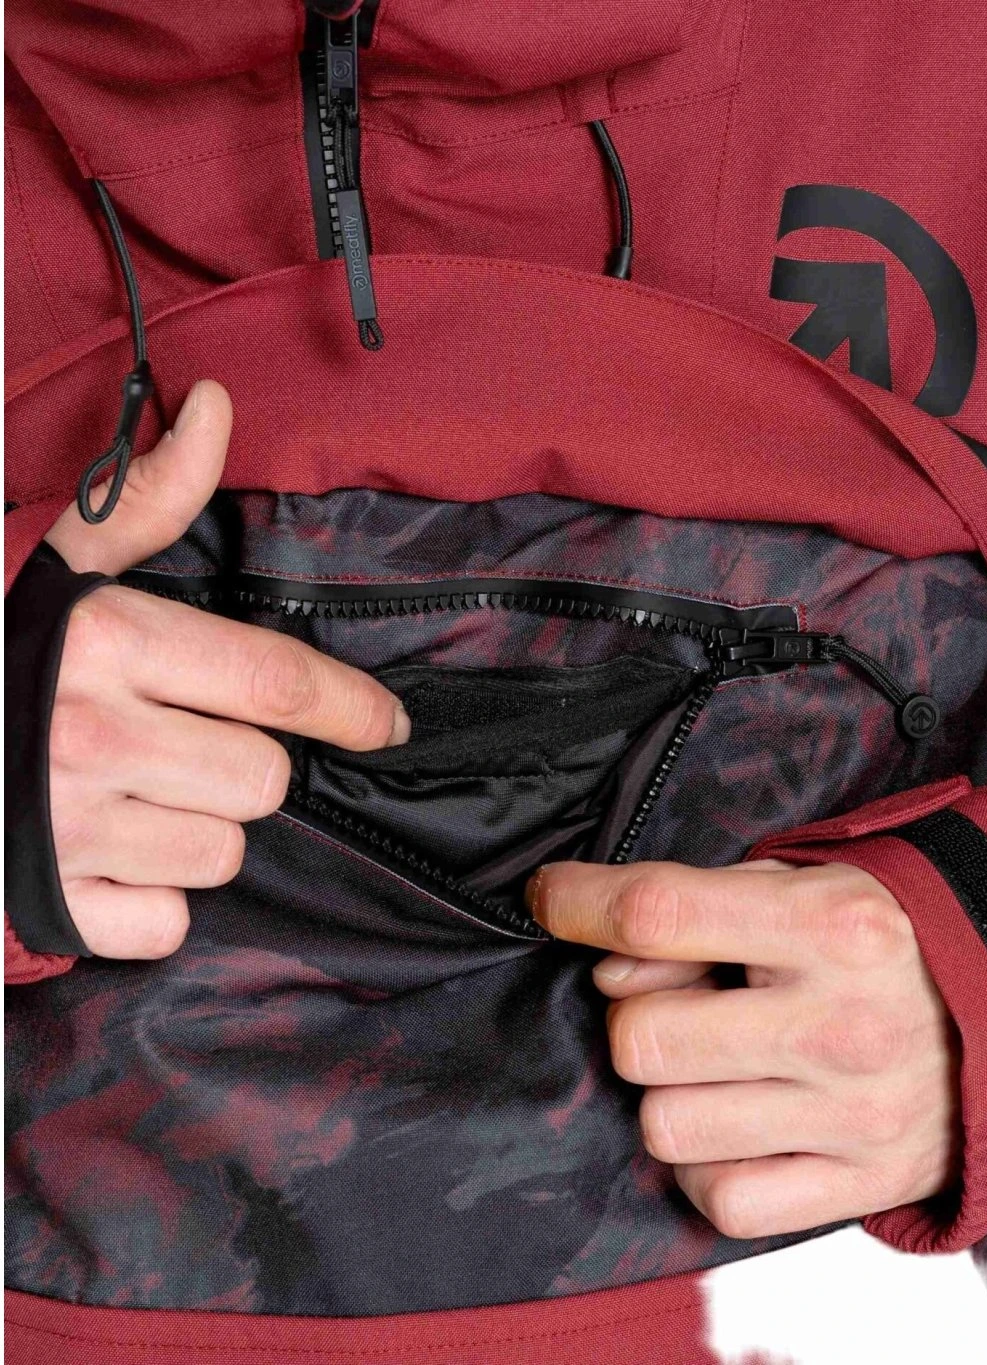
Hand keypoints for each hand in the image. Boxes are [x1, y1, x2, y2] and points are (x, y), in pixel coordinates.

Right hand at [43, 380, 408, 959]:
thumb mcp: (62, 562)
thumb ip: (151, 495)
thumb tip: (216, 409)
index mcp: (111, 643)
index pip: (277, 684)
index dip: (353, 708)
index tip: (389, 724)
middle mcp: (95, 736)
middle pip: (265, 779)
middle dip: (246, 764)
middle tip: (186, 744)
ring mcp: (71, 829)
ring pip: (222, 854)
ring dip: (200, 829)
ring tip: (139, 795)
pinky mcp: (50, 902)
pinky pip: (165, 925)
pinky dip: (152, 902)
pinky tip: (112, 857)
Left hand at [528, 858, 960, 1236]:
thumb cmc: (874, 943)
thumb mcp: (798, 888)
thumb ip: (698, 910)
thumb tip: (607, 965)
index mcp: (827, 928)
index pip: (659, 915)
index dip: (578, 904)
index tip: (548, 898)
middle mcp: (842, 1023)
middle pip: (642, 1040)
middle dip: (634, 1017)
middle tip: (678, 1003)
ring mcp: (853, 1114)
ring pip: (666, 1126)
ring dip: (670, 1093)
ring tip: (716, 1064)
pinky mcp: (862, 1185)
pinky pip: (721, 1199)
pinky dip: (708, 1166)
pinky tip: (739, 1123)